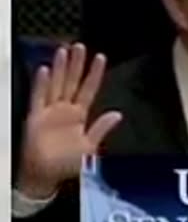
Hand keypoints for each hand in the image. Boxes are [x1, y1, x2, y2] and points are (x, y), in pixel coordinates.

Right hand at [16, 44, 121, 198]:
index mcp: (79, 115)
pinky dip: (41, 84)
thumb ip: (101, 129)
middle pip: (71, 81)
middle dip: (76, 64)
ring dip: (60, 68)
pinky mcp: (35, 117)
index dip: (95, 74)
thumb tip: (117, 114)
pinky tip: (44, 70)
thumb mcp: (90, 147)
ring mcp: (49, 111)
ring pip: (56, 85)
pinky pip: (38, 98)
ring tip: (64, 50)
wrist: (45, 175)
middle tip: (79, 46)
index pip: (89, 89)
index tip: (100, 57)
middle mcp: (65, 109)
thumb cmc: (67, 163)